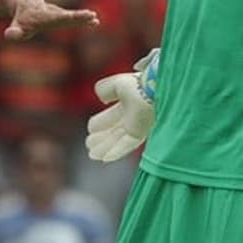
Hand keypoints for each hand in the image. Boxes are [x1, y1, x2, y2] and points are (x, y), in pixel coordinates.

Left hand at [4, 0, 98, 40]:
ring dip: (84, 18)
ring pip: (72, 16)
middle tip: (91, 15)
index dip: (67, 18)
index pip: (58, 18)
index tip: (74, 16)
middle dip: (79, 16)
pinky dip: (83, 19)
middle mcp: (54, 14)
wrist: (23, 4)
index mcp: (45, 17)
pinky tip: (94, 22)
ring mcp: (59, 14)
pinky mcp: (62, 16)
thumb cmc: (20, 19)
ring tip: (95, 20)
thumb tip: (9, 36)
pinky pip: (73, 18)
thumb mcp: (15, 27)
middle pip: (68, 16)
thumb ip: (14, 32)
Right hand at [86, 48, 158, 162]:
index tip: (90, 129)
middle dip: (101, 138)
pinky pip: (126, 146)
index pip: (112, 117)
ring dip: (105, 148)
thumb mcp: (117, 83)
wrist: (153, 89)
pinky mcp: (141, 134)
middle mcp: (133, 117)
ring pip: (118, 141)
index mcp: (128, 103)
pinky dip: (116, 152)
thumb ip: (106, 89)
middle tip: (89, 144)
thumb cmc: (138, 84)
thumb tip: (101, 98)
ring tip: (92, 154)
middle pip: (114, 131)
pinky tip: (104, 159)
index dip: (100, 123)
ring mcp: (137, 127)